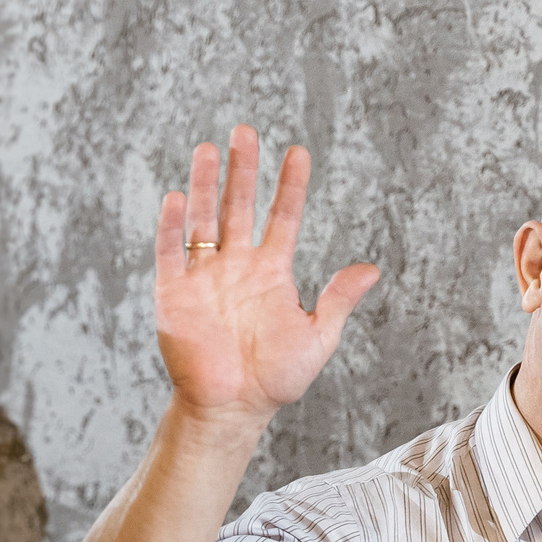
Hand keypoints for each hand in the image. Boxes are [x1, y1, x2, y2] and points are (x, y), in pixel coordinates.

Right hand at [153, 126, 379, 425]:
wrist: (231, 409)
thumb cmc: (274, 379)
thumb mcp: (316, 337)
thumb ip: (337, 299)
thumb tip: (371, 268)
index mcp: (271, 272)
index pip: (282, 217)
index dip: (290, 186)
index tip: (299, 153)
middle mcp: (236, 266)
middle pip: (238, 206)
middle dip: (242, 169)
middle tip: (246, 132)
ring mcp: (203, 277)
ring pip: (203, 220)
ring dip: (205, 184)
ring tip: (209, 149)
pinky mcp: (174, 295)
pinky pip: (170, 253)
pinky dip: (172, 227)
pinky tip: (178, 198)